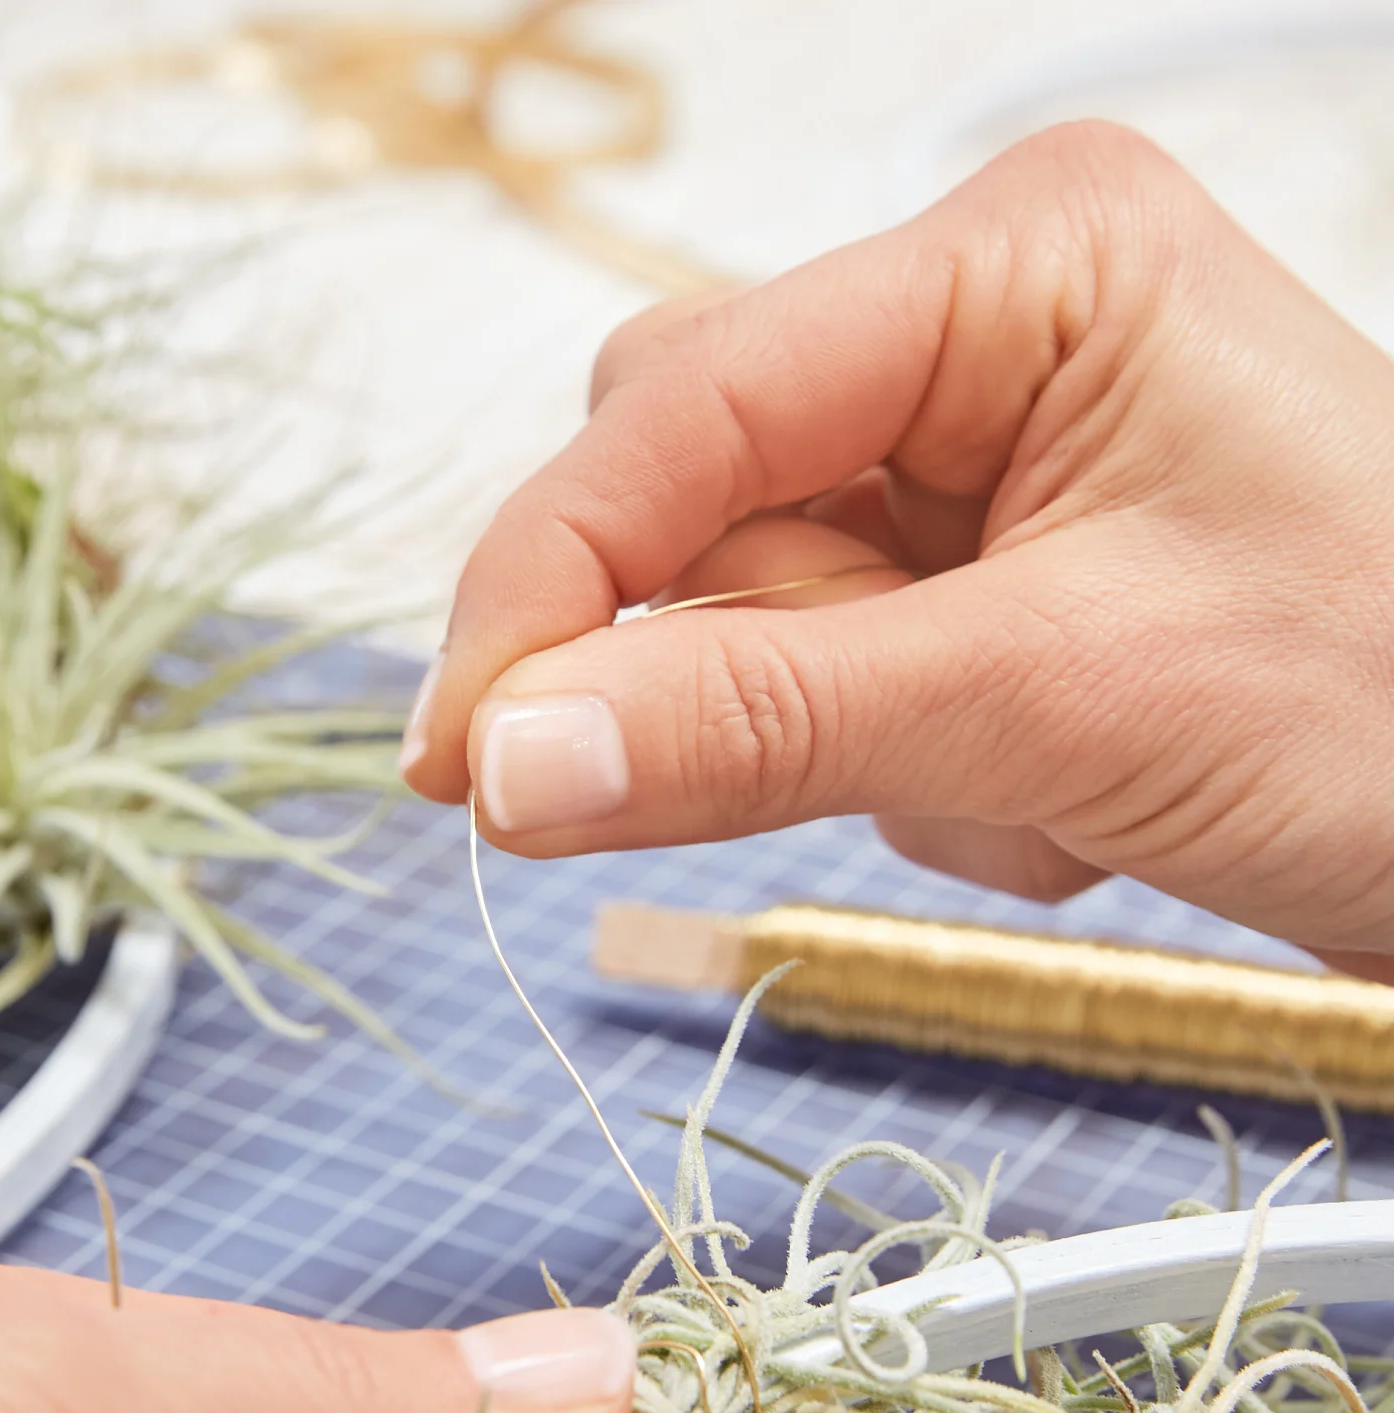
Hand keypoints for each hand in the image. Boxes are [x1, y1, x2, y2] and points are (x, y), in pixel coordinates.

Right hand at [401, 122, 1393, 973]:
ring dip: (840, 737)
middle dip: (734, 658)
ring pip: (738, 607)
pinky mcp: (967, 582)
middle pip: (685, 489)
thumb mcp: (1054, 703)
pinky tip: (1049, 797)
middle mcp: (974, 336)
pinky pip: (813, 683)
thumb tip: (506, 765)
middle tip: (863, 763)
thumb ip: (758, 725)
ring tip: (1032, 788)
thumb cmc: (1389, 710)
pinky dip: (899, 776)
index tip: (461, 761)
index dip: (549, 586)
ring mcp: (968, 463)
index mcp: (1016, 264)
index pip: (679, 405)